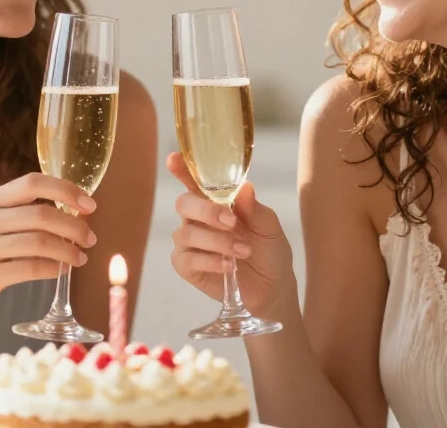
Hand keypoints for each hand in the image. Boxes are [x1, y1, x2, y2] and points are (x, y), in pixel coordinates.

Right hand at [0, 172, 95, 333]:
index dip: (66, 190)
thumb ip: (24, 215)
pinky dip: (54, 269)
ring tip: (80, 258)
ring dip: (68, 250)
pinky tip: (61, 271)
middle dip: (74, 226)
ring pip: (39, 242)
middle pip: (41, 214)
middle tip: (90, 239)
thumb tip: (76, 211)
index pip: (32, 182)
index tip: (90, 205)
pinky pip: (31, 268)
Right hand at [166, 152, 293, 317]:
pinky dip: (210, 261)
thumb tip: (244, 188)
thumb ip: (255, 209)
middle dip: (207, 211)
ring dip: (217, 241)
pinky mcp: (187, 266)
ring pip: (186, 233)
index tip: (174, 160)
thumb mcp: (269, 227)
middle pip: (184, 204)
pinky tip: (230, 266)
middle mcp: (197, 218)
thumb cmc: (269, 250)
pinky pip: (187, 259)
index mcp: (215, 201)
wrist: (273, 287)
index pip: (193, 180)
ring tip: (243, 251)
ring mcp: (189, 242)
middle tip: (232, 223)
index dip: (181, 169)